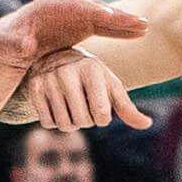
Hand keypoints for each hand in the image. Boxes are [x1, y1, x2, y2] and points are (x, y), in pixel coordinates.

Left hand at [0, 0, 143, 72]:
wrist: (15, 39)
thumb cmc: (12, 41)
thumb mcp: (11, 43)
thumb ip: (20, 43)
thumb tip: (27, 47)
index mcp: (50, 8)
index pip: (76, 8)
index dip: (93, 12)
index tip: (109, 17)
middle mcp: (68, 7)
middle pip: (96, 9)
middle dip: (116, 15)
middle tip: (138, 21)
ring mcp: (77, 15)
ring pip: (105, 17)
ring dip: (124, 22)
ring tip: (145, 27)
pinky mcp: (84, 24)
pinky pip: (106, 26)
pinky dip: (121, 30)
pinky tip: (138, 33)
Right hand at [15, 46, 148, 129]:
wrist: (57, 57)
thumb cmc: (91, 77)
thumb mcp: (110, 87)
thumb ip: (127, 107)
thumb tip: (148, 124)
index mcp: (92, 70)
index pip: (101, 114)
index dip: (102, 118)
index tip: (100, 108)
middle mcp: (68, 71)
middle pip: (82, 122)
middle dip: (86, 121)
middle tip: (84, 106)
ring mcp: (49, 79)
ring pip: (64, 125)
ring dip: (71, 123)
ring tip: (71, 106)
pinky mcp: (34, 87)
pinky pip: (46, 122)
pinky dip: (54, 122)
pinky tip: (57, 106)